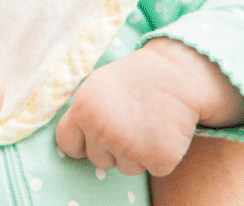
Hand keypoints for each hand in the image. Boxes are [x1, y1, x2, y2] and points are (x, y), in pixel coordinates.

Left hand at [55, 38, 243, 176]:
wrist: (177, 75)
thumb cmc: (132, 79)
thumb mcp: (95, 86)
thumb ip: (79, 113)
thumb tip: (67, 143)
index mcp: (83, 111)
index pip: (68, 145)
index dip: (82, 141)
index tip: (95, 132)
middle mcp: (103, 132)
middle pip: (98, 159)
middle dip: (112, 146)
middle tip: (129, 120)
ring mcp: (131, 148)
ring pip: (125, 167)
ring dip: (136, 153)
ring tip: (146, 123)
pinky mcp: (159, 160)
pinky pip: (152, 169)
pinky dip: (159, 156)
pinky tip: (163, 131)